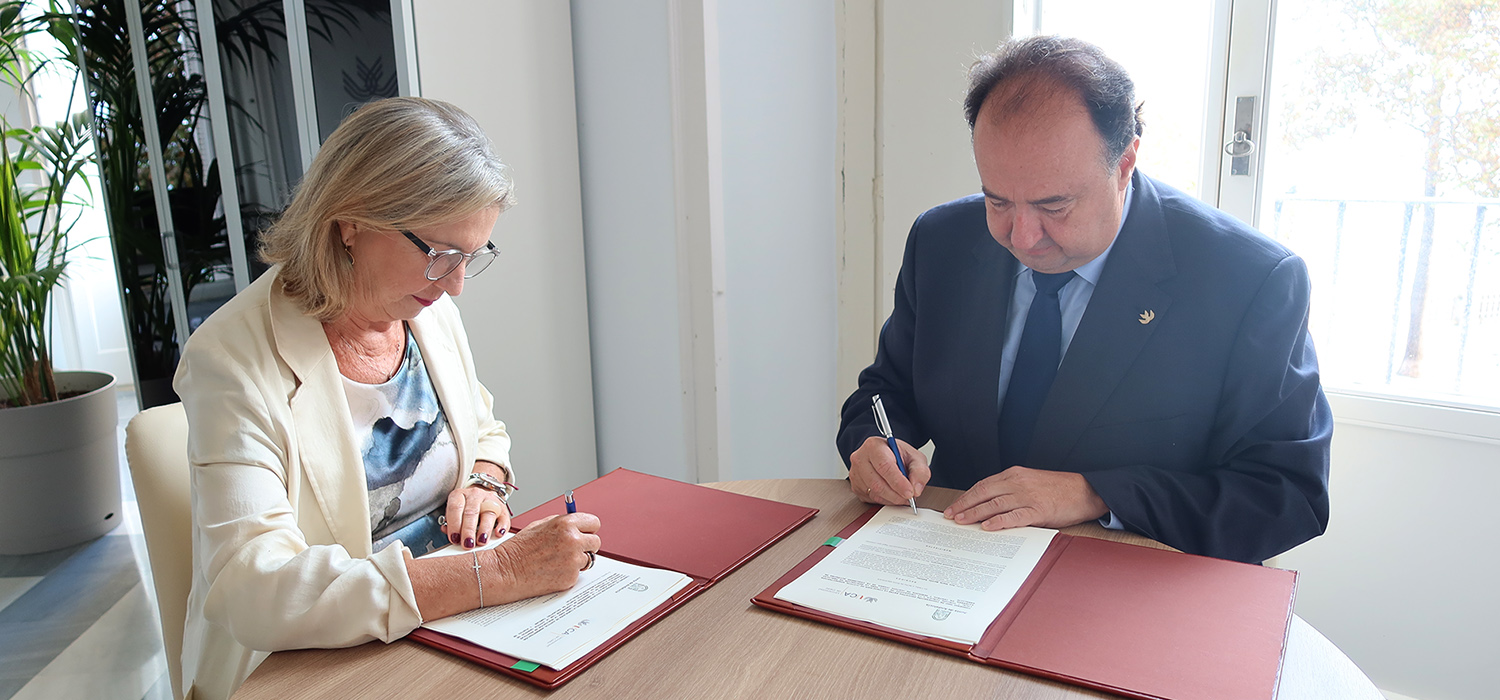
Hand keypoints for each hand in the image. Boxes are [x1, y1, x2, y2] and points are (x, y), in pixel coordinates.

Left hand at [443, 463, 512, 547]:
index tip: (454, 538)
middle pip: (471, 512)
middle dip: (468, 530)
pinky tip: (498, 534)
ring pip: (488, 514)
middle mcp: (474, 495)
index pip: (455, 508)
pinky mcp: (502, 507)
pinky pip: (504, 516)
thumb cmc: (464, 508)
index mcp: (459, 495)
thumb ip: (450, 523)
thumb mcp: (454, 512)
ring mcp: (489, 500)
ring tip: (481, 541)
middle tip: (467, 544)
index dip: (454, 524)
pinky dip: (502, 526)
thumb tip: (447, 532)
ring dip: (484, 530)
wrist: (479, 497)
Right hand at [487, 513, 601, 603]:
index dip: (588, 529)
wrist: (506, 571)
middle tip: (572, 549)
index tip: (584, 533)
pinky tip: (552, 570)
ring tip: (557, 560)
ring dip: (577, 560)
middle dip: (586, 545)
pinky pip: (577, 573)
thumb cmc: (519, 549)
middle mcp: (573, 541)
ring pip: (588, 559)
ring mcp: (573, 561)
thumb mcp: (540, 525)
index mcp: (566, 524)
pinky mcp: (571, 578)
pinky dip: (568, 573)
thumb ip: (562, 523)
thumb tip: (577, 525)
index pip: (594, 523)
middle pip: (596, 542)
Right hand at [849, 436, 929, 504]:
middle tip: (909, 498)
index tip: (910, 492)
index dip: (898, 482)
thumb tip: (916, 489)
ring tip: (903, 495)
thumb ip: (920, 471)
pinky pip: (871, 499)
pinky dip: (886, 501)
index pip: (884, 466)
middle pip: (877, 483)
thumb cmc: (898, 455)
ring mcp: (855, 473)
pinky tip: (893, 494)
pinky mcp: (855, 486)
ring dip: (892, 499)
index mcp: (874, 446)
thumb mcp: (915, 458)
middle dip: (896, 494)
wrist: (887, 455)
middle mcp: (860, 458)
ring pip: (874, 493)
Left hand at [943, 466, 1108, 529]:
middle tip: (950, 515)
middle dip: (964, 505)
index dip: (966, 497)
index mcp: (1014, 474)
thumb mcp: (1030, 482)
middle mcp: (1018, 482)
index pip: (983, 485)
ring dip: (975, 513)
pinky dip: (999, 521)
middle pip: (984, 493)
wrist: (1086, 490)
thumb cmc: (1058, 489)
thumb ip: (1010, 490)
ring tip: (961, 521)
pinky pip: (1014, 516)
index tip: (954, 506)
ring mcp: (1028, 496)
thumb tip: (988, 505)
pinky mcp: (1039, 510)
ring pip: (994, 504)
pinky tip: (987, 526)